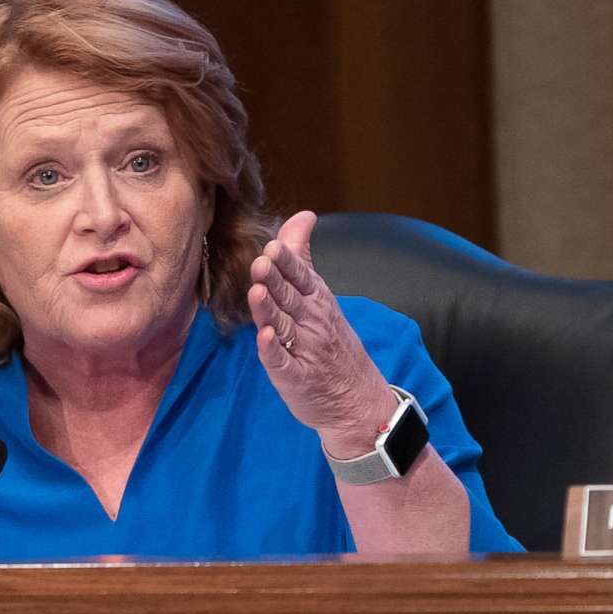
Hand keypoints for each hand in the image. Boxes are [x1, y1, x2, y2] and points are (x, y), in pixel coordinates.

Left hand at [248, 209, 394, 454]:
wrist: (355, 398)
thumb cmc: (331, 341)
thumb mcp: (320, 295)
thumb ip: (304, 257)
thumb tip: (303, 215)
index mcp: (318, 301)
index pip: (302, 277)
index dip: (288, 263)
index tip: (274, 246)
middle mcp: (312, 323)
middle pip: (290, 298)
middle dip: (276, 281)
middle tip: (262, 262)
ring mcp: (304, 351)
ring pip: (283, 326)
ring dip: (270, 310)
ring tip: (257, 292)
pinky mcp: (294, 378)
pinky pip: (282, 362)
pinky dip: (273, 350)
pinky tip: (263, 338)